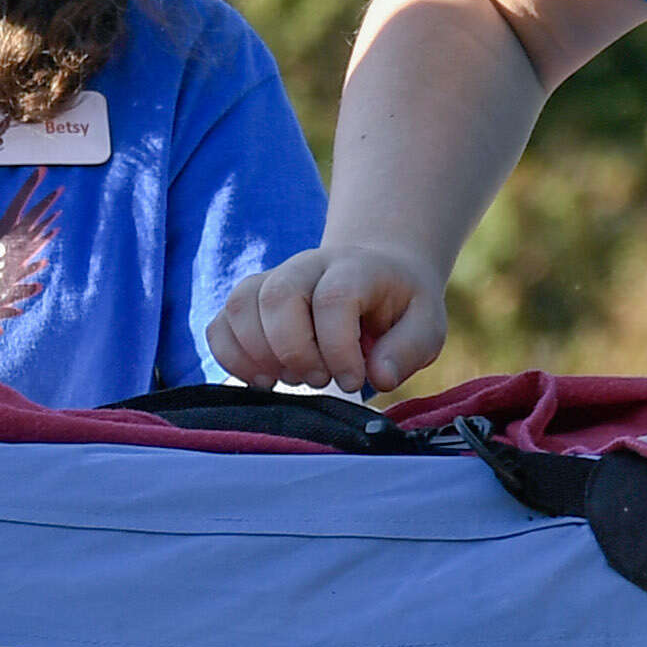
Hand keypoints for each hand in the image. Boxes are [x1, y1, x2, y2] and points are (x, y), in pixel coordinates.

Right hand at [209, 244, 449, 392]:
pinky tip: (262, 379)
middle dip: (295, 351)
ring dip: (260, 356)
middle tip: (320, 379)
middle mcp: (306, 266)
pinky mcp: (249, 302)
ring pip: (241, 307)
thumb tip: (379, 377)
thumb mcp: (426, 324)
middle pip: (278, 297)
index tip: (353, 380)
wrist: (375, 275)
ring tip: (291, 379)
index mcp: (354, 268)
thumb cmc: (399, 307)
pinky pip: (219, 324)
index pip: (333, 299)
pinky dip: (231, 358)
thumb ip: (409, 348)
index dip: (338, 347)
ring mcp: (271, 280)